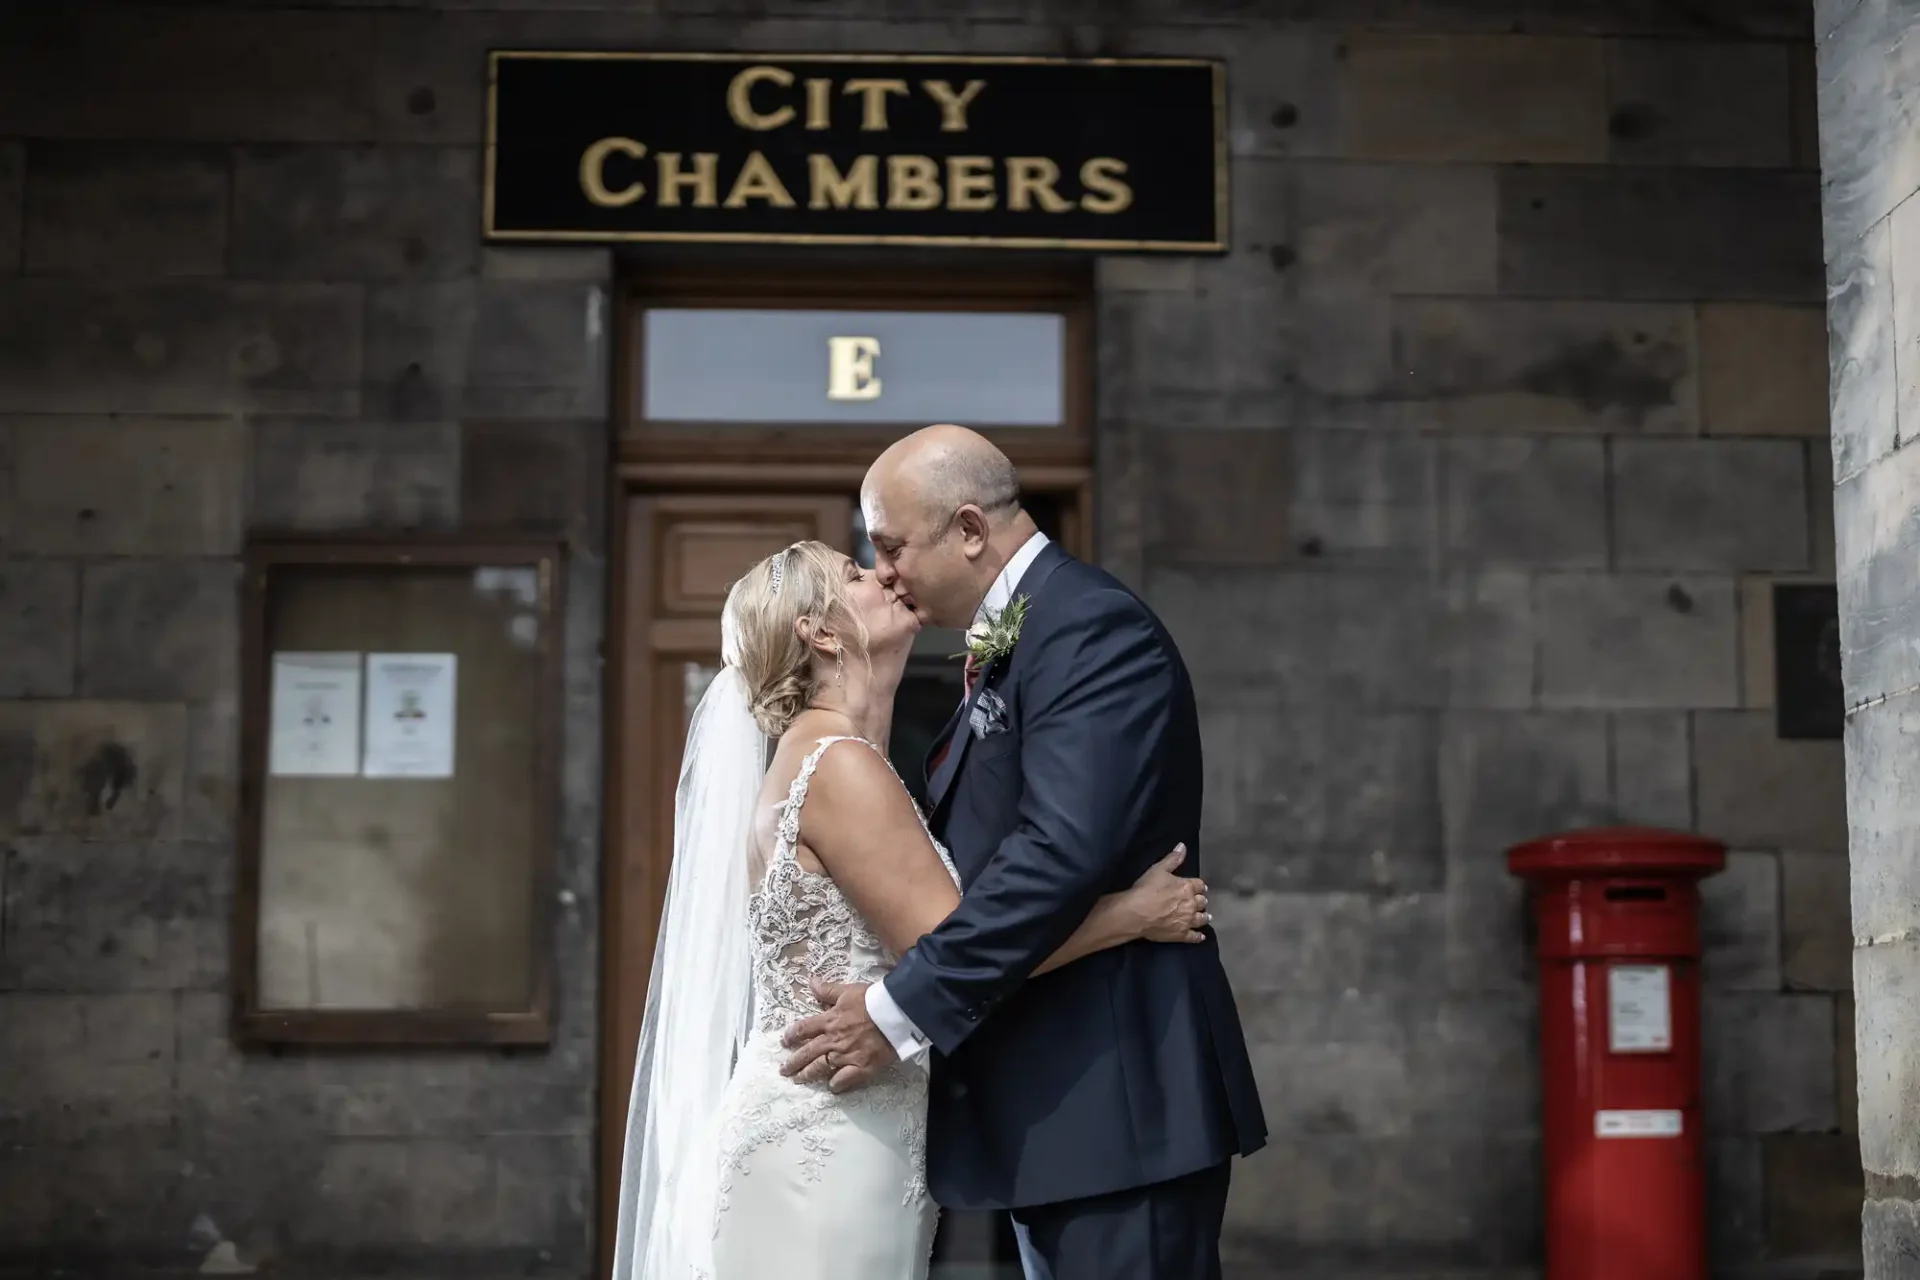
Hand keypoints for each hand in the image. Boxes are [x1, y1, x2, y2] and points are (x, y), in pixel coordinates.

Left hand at [780, 979, 898, 1092]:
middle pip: (807, 1053)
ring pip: (820, 1068)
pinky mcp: (861, 1067)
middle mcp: (833, 1041)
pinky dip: (836, 1085)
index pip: (803, 1030)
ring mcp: (845, 1056)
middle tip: (783, 1070)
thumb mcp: (847, 990)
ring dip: (807, 1075)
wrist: (896, 1014)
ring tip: (798, 1080)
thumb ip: (828, 990)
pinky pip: (844, 1080)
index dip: (791, 1036)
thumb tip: (810, 982)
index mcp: (829, 1021)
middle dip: (793, 1062)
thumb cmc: (872, 1000)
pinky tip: (831, 1088)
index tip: (784, 1042)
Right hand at [1126, 844, 1209, 943]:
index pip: (1199, 885)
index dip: (1199, 886)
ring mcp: (1188, 921)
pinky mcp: (1182, 935)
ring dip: (1204, 916)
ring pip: (1201, 918)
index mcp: (1187, 887)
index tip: (1200, 888)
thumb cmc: (1147, 889)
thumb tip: (1183, 846)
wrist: (1136, 913)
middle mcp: (1192, 904)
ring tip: (1206, 916)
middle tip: (1200, 902)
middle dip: (1201, 901)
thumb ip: (1173, 859)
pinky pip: (1194, 937)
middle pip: (1202, 902)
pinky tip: (1201, 936)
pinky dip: (1199, 936)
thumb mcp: (1158, 869)